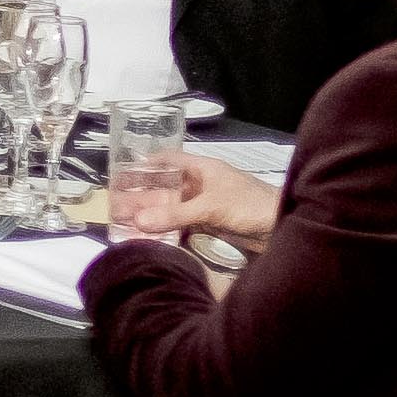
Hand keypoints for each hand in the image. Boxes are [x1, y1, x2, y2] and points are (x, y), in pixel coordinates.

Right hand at [103, 148, 275, 243]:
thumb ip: (174, 215)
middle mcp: (200, 185)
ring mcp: (205, 206)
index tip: (120, 174)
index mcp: (202, 169)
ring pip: (171, 208)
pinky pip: (181, 225)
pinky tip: (149, 237)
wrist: (283, 229)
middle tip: (113, 206)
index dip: (144, 164)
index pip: (168, 160)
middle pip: (164, 187)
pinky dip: (165, 230)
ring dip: (150, 215)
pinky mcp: (210, 225)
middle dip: (140, 196)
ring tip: (123, 224)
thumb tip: (137, 221)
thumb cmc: (250, 206)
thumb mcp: (211, 207)